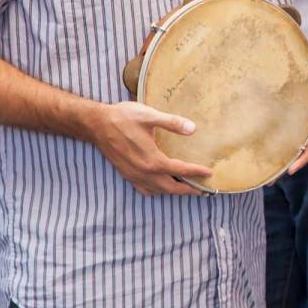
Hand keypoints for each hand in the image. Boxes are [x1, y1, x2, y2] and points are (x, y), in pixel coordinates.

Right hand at [90, 101, 213, 196]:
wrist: (97, 124)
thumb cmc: (124, 118)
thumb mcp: (150, 116)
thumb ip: (172, 123)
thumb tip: (193, 129)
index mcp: (152, 160)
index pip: (180, 170)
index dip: (196, 172)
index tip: (210, 174)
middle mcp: (143, 172)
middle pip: (170, 187)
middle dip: (188, 189)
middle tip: (204, 190)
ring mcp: (133, 175)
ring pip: (157, 190)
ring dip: (173, 191)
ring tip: (187, 188)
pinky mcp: (126, 174)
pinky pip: (144, 189)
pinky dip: (157, 191)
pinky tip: (162, 185)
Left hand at [268, 87, 307, 183]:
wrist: (287, 84)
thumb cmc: (303, 90)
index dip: (302, 161)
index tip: (291, 171)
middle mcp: (300, 136)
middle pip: (293, 157)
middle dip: (284, 170)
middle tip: (271, 182)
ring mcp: (289, 135)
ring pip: (283, 154)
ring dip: (274, 166)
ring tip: (262, 179)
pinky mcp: (277, 133)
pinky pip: (273, 146)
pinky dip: (267, 155)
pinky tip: (257, 163)